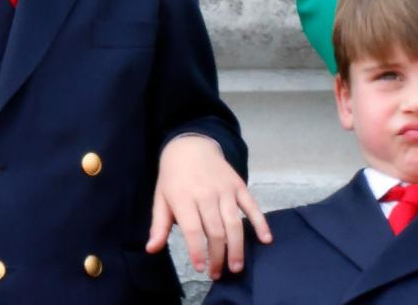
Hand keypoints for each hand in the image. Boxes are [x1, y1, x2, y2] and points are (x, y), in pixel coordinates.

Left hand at [146, 135, 271, 278]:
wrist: (191, 145)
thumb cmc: (174, 176)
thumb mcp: (161, 198)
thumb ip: (158, 225)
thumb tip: (151, 249)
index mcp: (183, 197)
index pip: (192, 229)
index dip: (197, 251)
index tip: (200, 268)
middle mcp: (206, 193)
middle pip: (215, 230)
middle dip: (218, 256)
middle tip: (217, 273)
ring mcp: (224, 189)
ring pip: (234, 223)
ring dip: (237, 247)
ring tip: (236, 267)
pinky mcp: (238, 185)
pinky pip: (252, 205)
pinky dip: (261, 223)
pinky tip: (266, 239)